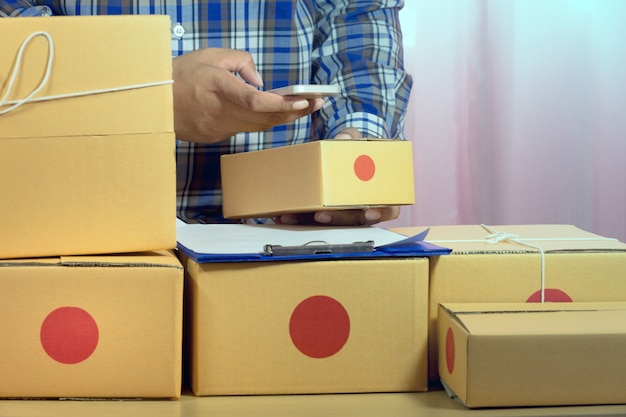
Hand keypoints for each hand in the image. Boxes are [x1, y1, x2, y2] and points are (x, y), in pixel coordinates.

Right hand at [172, 48, 323, 142]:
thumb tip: (261, 82)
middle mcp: (220, 111)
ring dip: (282, 118)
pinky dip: (260, 121)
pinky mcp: (216, 137)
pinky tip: (272, 113)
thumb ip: (241, 62)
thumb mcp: (211, 55)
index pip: (256, 102)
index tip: (303, 100)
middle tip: (317, 102)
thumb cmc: (181, 74)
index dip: (282, 104)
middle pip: (265, 118)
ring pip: (259, 126)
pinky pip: (244, 129)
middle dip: (295, 111)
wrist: (154, 102)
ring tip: (303, 107)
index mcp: (218, 87)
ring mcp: (218, 128)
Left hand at [276, 128, 400, 225]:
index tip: (371, 212)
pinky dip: (298, 219)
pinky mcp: (326, 216)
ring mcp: (344, 216)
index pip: (389, 210)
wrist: (342, 157)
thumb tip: (343, 139)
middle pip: (354, 221)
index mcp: (380, 196)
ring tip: (291, 216)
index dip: (383, 213)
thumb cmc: (357, 153)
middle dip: (337, 219)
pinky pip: (313, 223)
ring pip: (330, 225)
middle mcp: (363, 211)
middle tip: (320, 214)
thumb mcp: (357, 141)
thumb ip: (352, 137)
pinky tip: (283, 215)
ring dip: (310, 223)